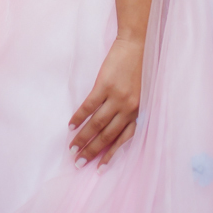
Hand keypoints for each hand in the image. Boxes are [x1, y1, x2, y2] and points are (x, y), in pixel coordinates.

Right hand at [68, 36, 143, 168]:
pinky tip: (71, 125)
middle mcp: (129, 108)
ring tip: (72, 148)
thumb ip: (130, 110)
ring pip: (97, 124)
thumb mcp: (141, 93)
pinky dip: (79, 117)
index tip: (99, 168)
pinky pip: (89, 106)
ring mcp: (117, 97)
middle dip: (92, 151)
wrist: (137, 44)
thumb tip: (113, 126)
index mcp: (139, 111)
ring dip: (83, 138)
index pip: (123, 139)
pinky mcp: (105, 85)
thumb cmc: (140, 67)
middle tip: (78, 163)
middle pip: (107, 135)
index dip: (111, 155)